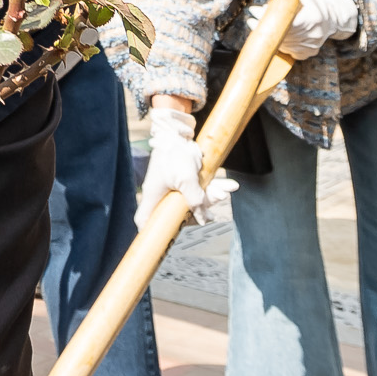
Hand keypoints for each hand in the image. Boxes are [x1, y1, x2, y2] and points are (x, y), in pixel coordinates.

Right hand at [135, 102, 235, 228]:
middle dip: (201, 211)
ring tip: (228, 190)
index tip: (165, 242)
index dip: (154, 235)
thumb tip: (204, 219)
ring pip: (194, 204)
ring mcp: (174, 192)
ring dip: (213, 197)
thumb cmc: (174, 154)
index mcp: (153, 198)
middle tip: (216, 208)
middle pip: (179, 217)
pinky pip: (201, 192)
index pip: (146, 223)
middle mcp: (162, 198)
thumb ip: (194, 199)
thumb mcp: (185, 178)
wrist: (178, 134)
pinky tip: (230, 186)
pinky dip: (215, 189)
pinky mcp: (186, 184)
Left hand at [246, 0, 357, 57]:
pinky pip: (285, 51)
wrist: (331, 18)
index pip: (285, 20)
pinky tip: (276, 34)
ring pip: (280, 44)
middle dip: (261, 23)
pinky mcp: (305, 54)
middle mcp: (312, 35)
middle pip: (279, 33)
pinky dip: (277, 43)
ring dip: (267, 34)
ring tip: (263, 22)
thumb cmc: (309, 1)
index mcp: (312, 18)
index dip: (266, 17)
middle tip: (254, 14)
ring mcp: (309, 47)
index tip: (255, 10)